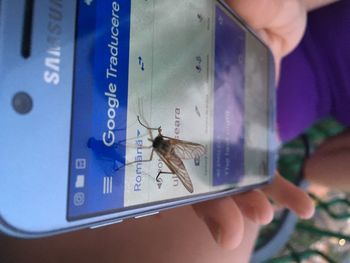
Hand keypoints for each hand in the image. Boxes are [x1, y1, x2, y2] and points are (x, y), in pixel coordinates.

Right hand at [193, 0, 315, 249]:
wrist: (271, 14)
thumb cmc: (244, 10)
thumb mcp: (233, 7)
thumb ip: (228, 11)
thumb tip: (229, 9)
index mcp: (182, 98)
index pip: (168, 144)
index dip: (169, 175)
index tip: (175, 204)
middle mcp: (200, 121)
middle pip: (200, 172)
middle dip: (214, 202)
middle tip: (230, 228)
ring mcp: (229, 131)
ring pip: (232, 177)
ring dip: (247, 202)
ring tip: (263, 217)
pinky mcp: (257, 134)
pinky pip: (266, 167)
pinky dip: (280, 189)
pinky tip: (300, 205)